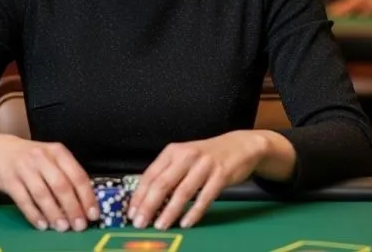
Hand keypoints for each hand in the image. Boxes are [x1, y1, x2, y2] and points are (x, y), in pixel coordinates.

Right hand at [0, 134, 97, 231]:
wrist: (0, 149)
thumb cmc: (33, 157)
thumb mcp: (52, 156)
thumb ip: (67, 174)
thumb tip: (84, 201)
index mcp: (58, 152)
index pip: (77, 175)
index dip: (87, 196)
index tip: (93, 213)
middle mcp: (43, 158)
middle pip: (61, 186)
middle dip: (73, 208)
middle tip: (79, 225)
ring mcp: (25, 169)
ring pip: (43, 194)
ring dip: (55, 213)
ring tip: (62, 227)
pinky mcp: (10, 181)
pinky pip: (24, 201)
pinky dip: (34, 214)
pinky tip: (42, 224)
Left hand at [128, 131, 269, 229]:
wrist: (239, 145)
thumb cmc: (207, 155)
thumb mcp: (184, 157)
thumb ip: (167, 173)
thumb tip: (146, 199)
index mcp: (173, 151)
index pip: (150, 175)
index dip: (139, 196)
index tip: (132, 212)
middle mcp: (187, 155)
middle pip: (163, 183)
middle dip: (149, 206)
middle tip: (141, 222)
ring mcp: (204, 165)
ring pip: (182, 191)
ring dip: (169, 211)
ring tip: (161, 225)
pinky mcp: (220, 174)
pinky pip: (205, 197)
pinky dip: (194, 212)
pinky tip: (186, 222)